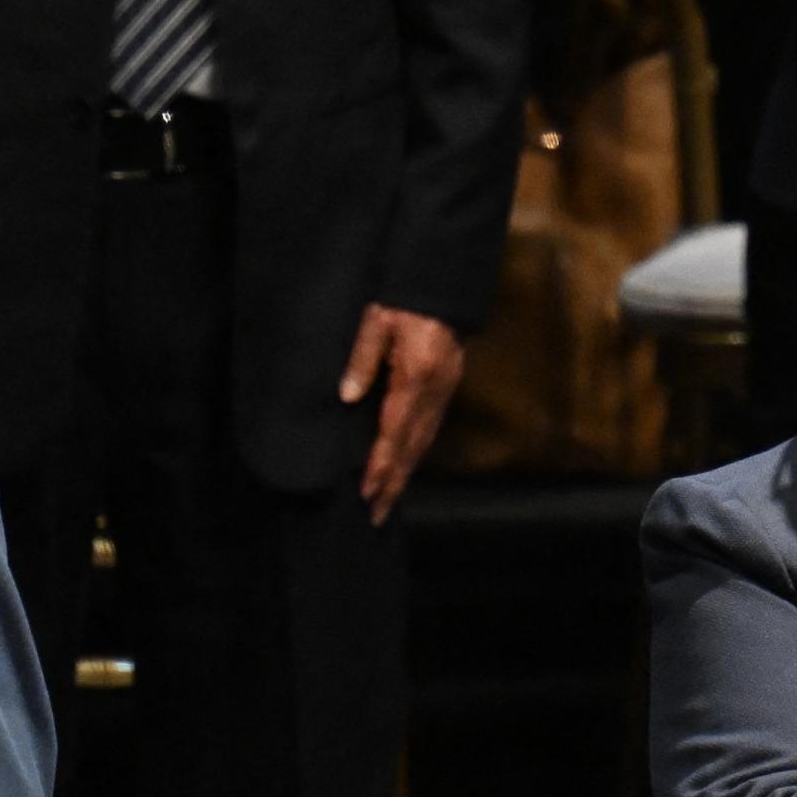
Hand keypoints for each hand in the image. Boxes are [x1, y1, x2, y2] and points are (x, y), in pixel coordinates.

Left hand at [340, 305, 462, 523]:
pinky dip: (417, 452)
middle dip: (395, 482)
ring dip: (406, 473)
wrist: (442, 283)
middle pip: (413, 446)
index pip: (395, 430)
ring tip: (388, 498)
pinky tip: (406, 464)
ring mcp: (445, 390)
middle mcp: (435, 390)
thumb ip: (362, 358)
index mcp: (416, 375)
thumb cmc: (404, 298)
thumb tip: (348, 397)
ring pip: (425, 441)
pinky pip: (431, 428)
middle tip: (377, 513)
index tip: (367, 490)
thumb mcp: (376, 320)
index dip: (381, 463)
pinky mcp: (449, 387)